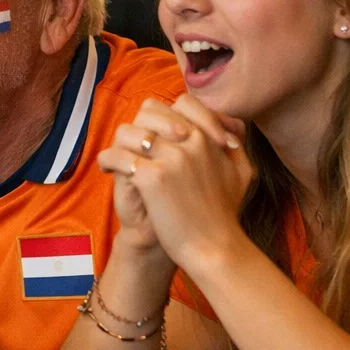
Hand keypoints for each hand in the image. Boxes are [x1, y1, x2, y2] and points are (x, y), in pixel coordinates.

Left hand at [96, 95, 253, 270]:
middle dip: (138, 125)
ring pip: (129, 131)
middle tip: (132, 144)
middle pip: (150, 112)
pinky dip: (108, 161)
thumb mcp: (241, 172)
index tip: (159, 133)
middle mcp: (191, 141)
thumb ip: (235, 144)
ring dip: (119, 143)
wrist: (214, 247)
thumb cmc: (224, 213)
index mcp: (209, 137)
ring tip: (117, 158)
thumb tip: (231, 124)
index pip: (181, 103)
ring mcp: (171, 158)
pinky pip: (118, 156)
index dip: (166, 113)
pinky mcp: (152, 178)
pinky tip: (108, 170)